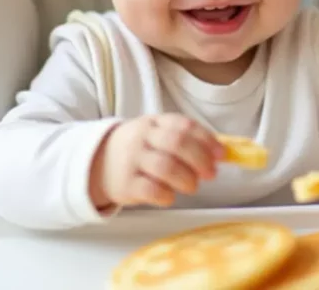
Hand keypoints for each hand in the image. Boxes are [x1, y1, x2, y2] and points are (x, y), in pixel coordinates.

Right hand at [89, 114, 225, 208]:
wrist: (97, 163)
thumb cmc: (139, 150)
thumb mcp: (157, 136)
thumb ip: (186, 141)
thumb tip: (220, 154)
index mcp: (154, 122)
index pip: (184, 125)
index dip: (207, 140)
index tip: (221, 154)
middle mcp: (142, 137)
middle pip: (177, 143)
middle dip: (200, 159)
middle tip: (210, 174)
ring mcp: (131, 160)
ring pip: (166, 166)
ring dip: (186, 179)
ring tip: (191, 186)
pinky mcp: (125, 184)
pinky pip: (151, 190)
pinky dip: (167, 195)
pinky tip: (169, 196)